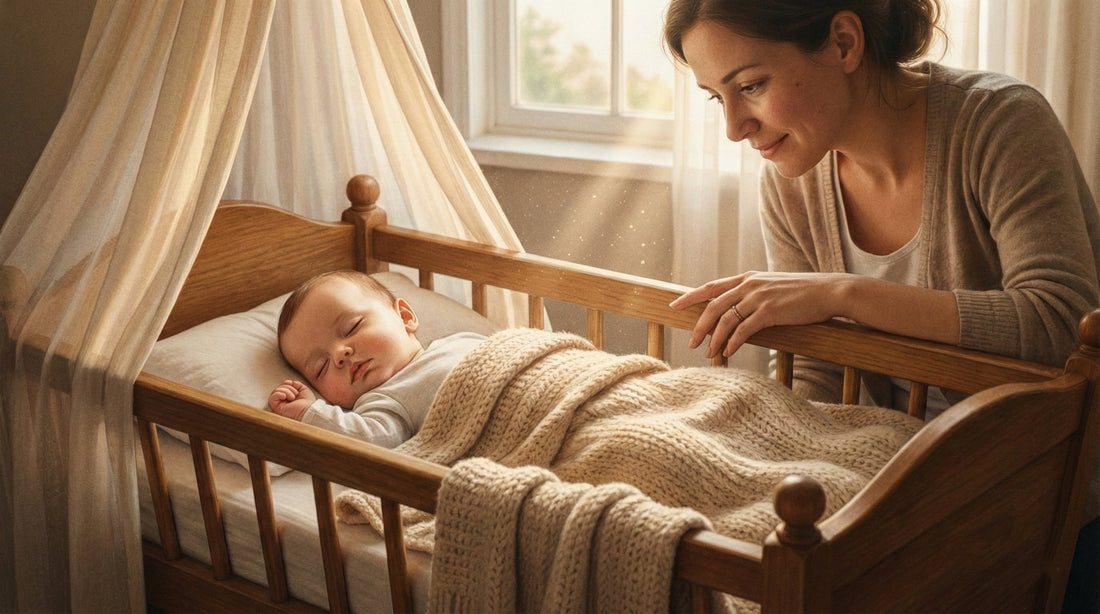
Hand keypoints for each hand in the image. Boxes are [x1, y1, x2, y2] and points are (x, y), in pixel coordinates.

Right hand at [267, 379, 315, 420]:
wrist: (309, 411)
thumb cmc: (308, 403)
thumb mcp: (304, 390)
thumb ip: (297, 384)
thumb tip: (291, 382)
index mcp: (289, 397)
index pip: (282, 386)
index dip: (287, 383)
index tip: (295, 385)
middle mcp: (283, 401)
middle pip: (279, 388)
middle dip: (289, 388)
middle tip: (295, 395)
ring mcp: (279, 405)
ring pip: (275, 391)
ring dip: (286, 391)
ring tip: (292, 397)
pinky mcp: (276, 408)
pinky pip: (272, 398)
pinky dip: (278, 394)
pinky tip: (285, 397)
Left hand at [669, 271, 853, 357]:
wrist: (830, 291)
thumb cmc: (803, 292)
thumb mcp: (773, 286)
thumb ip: (753, 294)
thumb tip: (738, 310)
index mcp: (747, 277)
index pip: (711, 286)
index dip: (691, 297)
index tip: (674, 306)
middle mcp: (749, 285)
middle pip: (713, 306)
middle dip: (699, 326)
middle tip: (691, 343)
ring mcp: (759, 297)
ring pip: (726, 320)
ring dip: (715, 339)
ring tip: (709, 353)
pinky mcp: (770, 312)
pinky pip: (744, 330)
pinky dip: (733, 342)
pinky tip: (728, 352)